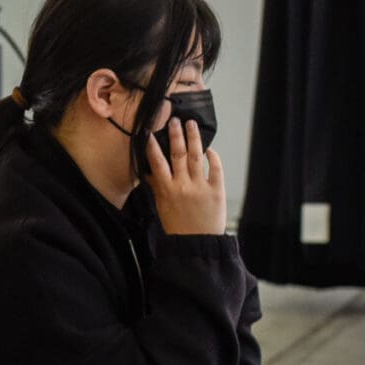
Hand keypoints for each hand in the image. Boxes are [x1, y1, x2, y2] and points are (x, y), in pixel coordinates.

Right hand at [145, 119, 226, 236]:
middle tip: (175, 120)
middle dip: (176, 135)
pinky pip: (216, 169)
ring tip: (192, 125)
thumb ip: (156, 187)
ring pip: (196, 156)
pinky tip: (210, 149)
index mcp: (167, 189)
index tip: (150, 131)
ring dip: (194, 138)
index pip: (157, 162)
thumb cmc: (178, 227)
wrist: (197, 244)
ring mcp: (200, 187)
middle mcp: (183, 185)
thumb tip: (147, 172)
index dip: (152, 145)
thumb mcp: (162, 207)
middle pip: (178, 153)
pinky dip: (213, 157)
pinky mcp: (216, 191)